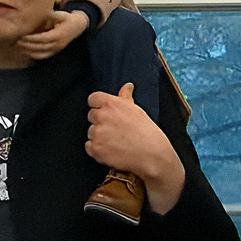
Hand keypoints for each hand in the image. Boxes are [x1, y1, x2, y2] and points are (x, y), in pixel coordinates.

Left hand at [17, 10, 88, 59]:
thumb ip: (52, 14)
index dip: (32, 38)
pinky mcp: (56, 51)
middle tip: (18, 41)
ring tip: (19, 47)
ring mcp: (57, 49)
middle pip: (41, 47)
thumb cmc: (66, 18)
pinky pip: (44, 56)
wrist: (77, 27)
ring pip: (42, 54)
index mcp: (58, 35)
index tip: (23, 36)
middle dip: (28, 45)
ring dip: (29, 51)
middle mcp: (58, 44)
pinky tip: (26, 52)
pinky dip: (34, 55)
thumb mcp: (61, 14)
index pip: (43, 38)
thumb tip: (41, 11)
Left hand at [86, 83, 184, 214]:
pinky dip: (97, 149)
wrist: (151, 155)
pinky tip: (110, 149)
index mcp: (111, 104)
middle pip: (91, 115)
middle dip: (100, 121)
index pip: (93, 99)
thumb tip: (127, 86)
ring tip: (116, 141)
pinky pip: (89, 146)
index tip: (105, 112)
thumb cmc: (146, 132)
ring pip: (91, 131)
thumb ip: (126, 96)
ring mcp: (98, 133)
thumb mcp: (136, 110)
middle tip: (115, 129)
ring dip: (99, 136)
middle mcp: (102, 116)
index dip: (98, 105)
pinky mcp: (96, 149)